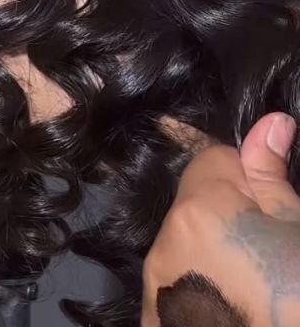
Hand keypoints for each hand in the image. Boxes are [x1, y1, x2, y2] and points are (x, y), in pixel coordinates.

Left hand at [141, 113, 299, 326]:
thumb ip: (272, 176)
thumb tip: (269, 122)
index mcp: (199, 212)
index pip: (211, 161)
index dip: (248, 178)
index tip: (272, 206)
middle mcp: (165, 249)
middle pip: (195, 209)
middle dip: (230, 222)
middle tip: (272, 259)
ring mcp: (157, 296)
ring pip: (183, 253)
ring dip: (213, 263)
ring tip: (257, 297)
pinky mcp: (156, 325)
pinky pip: (173, 296)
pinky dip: (198, 299)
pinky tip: (236, 314)